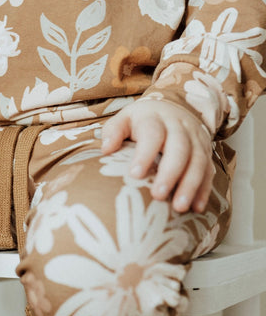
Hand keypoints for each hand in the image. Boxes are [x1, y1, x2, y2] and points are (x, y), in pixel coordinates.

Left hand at [100, 99, 214, 213]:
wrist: (171, 107)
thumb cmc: (141, 121)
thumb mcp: (124, 119)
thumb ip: (114, 132)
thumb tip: (106, 149)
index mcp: (156, 119)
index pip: (152, 134)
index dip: (145, 154)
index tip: (135, 175)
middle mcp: (179, 127)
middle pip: (179, 149)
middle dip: (170, 173)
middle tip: (158, 195)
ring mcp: (196, 139)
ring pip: (198, 161)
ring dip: (190, 185)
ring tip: (179, 207)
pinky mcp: (205, 152)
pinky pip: (208, 170)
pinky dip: (204, 190)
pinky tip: (197, 208)